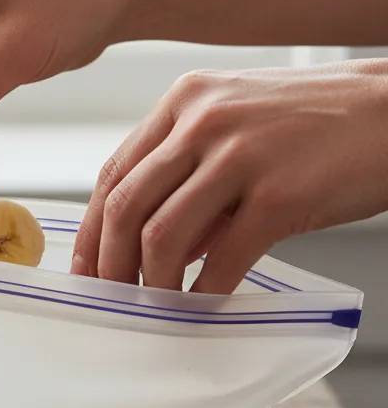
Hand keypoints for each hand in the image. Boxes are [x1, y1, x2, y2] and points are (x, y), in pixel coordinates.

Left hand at [71, 60, 387, 293]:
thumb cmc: (321, 126)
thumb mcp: (239, 133)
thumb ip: (189, 182)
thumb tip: (152, 248)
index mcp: (185, 102)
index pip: (114, 173)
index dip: (90, 230)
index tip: (86, 269)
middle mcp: (203, 120)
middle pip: (125, 206)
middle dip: (110, 264)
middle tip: (113, 298)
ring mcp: (240, 154)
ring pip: (161, 235)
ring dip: (152, 283)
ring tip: (157, 305)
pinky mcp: (279, 193)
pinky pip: (220, 259)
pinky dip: (202, 292)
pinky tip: (201, 306)